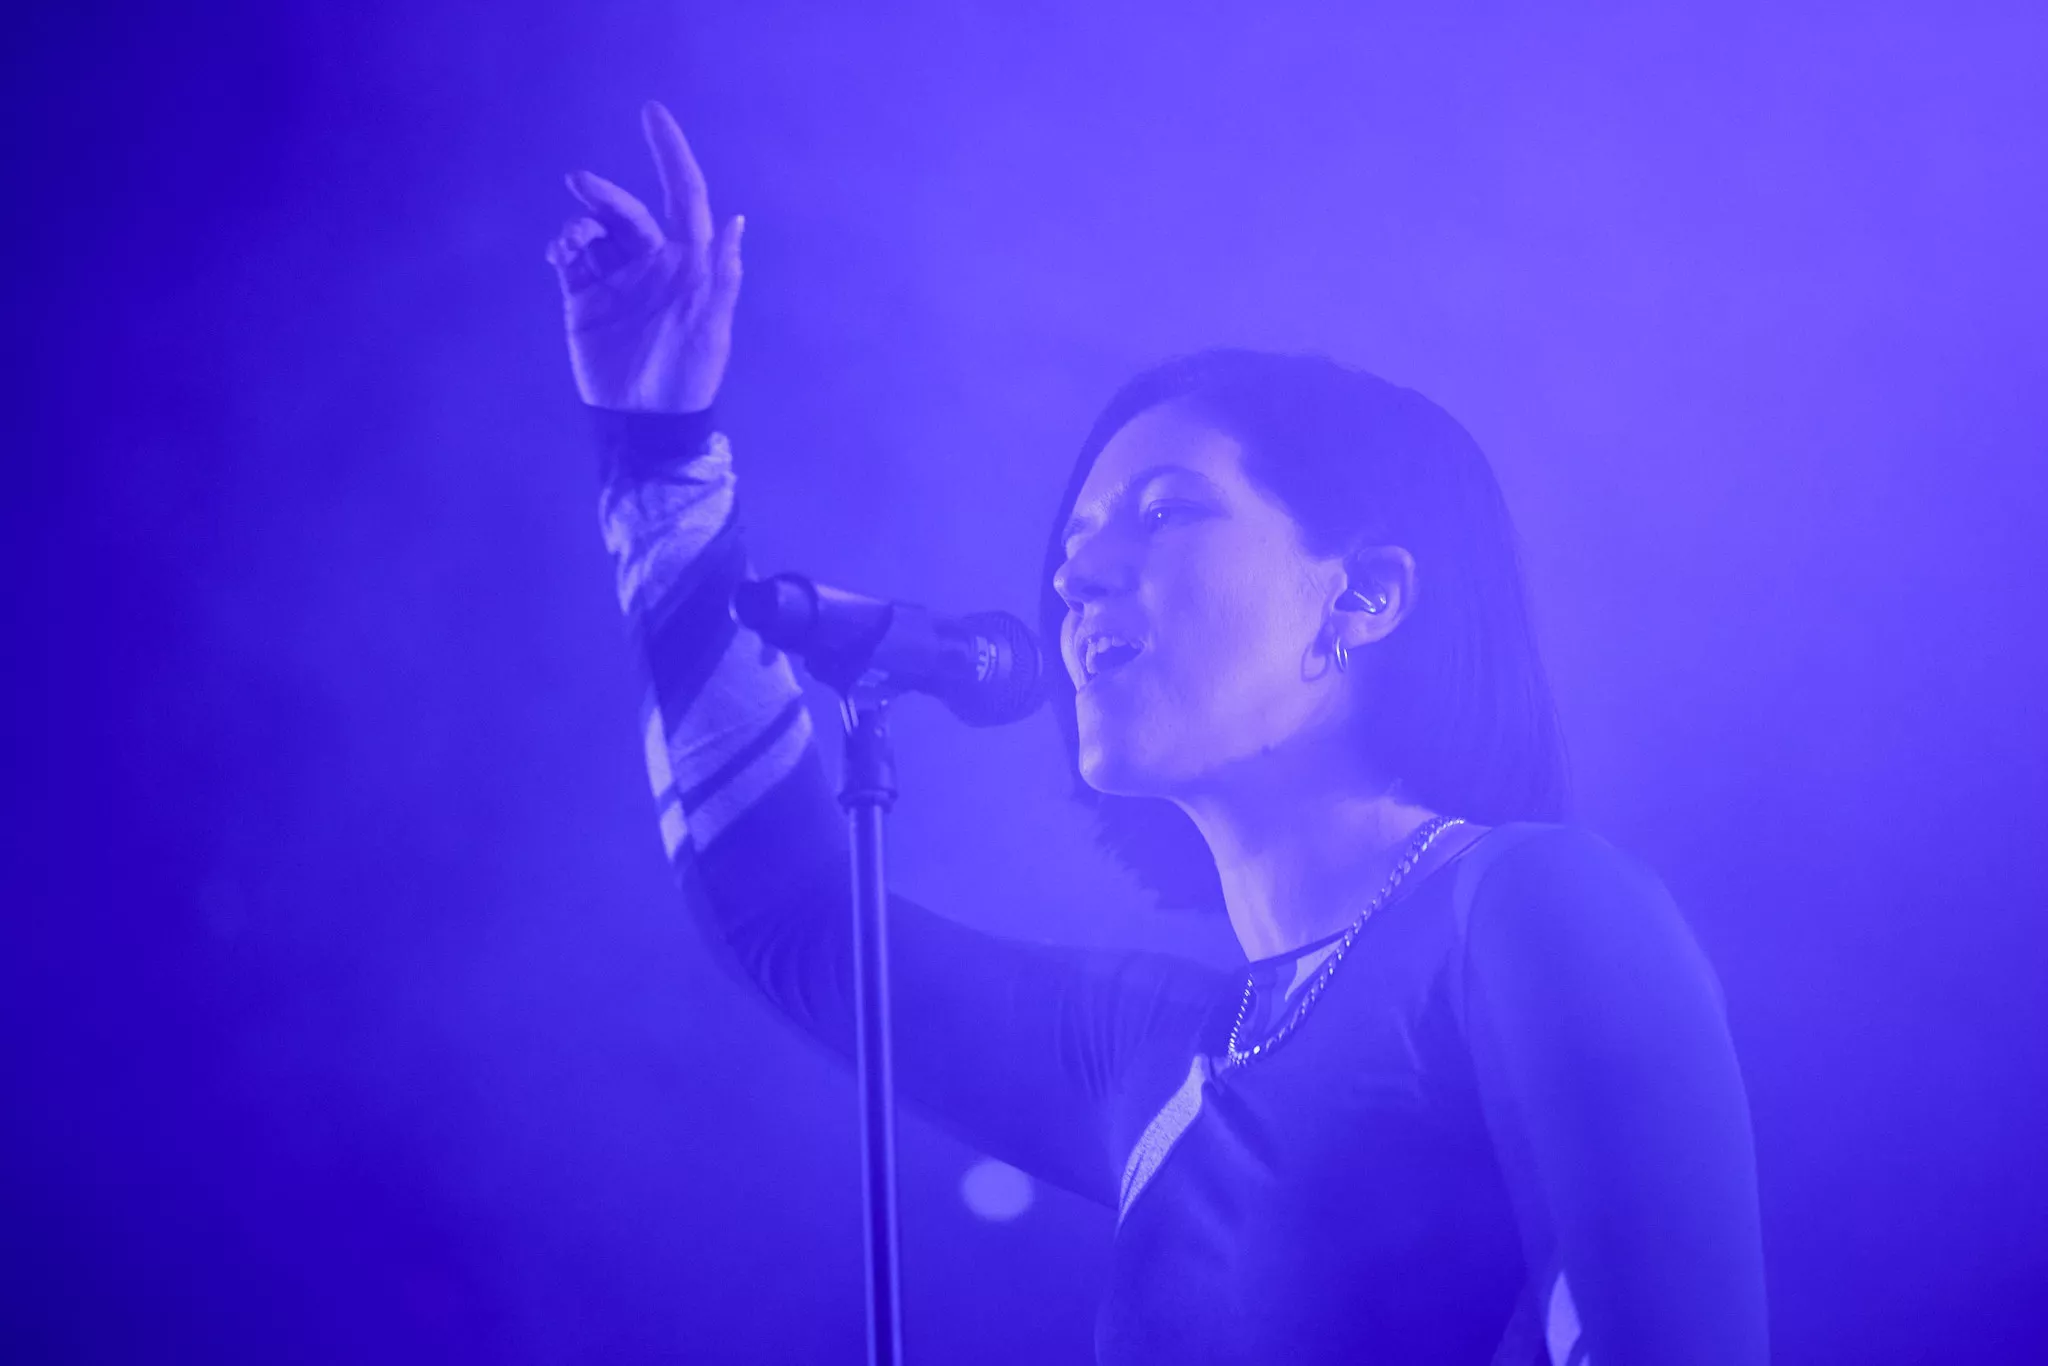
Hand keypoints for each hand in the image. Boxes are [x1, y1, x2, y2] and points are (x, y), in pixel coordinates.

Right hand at [547, 101, 742, 412]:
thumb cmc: (688, 377)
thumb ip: (722, 276)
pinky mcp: (583, 298)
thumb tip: (736, 221)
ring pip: (594, 230)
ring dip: (581, 222)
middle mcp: (651, 263)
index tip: (651, 112)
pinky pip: (570, 258)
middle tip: (579, 184)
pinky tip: (559, 253)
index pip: (683, 195)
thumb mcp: (712, 329)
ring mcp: (615, 279)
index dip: (670, 153)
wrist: (644, 422)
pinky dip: (561, 246)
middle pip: (626, 210)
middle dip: (605, 193)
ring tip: (570, 241)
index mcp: (688, 262)